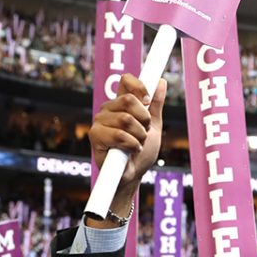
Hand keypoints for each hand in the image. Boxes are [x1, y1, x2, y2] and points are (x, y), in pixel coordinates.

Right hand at [88, 74, 166, 201]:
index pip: (126, 81)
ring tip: (137, 144)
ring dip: (139, 135)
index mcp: (121, 104)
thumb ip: (156, 105)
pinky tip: (131, 151)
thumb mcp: (153, 127)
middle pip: (128, 99)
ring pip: (125, 118)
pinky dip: (132, 145)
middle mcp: (108, 109)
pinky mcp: (95, 136)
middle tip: (144, 132)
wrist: (133, 175)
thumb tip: (161, 82)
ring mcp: (99, 122)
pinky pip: (119, 134)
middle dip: (144, 119)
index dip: (140, 86)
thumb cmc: (141, 152)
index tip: (148, 101)